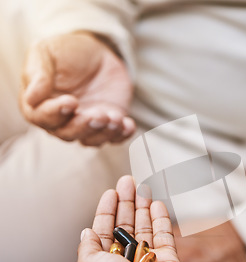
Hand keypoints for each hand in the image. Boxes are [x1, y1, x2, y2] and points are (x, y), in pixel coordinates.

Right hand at [21, 32, 135, 145]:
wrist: (98, 52)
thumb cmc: (66, 52)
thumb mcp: (46, 53)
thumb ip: (38, 74)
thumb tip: (31, 98)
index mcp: (40, 104)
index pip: (42, 118)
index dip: (55, 113)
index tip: (71, 102)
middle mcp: (62, 120)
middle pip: (68, 134)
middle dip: (84, 126)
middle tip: (98, 115)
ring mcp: (86, 123)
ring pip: (91, 139)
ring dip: (104, 132)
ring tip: (116, 118)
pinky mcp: (108, 124)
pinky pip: (115, 137)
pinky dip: (122, 135)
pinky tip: (128, 124)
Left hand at [76, 176, 188, 261]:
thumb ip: (87, 246)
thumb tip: (87, 231)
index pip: (105, 229)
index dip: (107, 210)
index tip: (111, 192)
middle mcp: (126, 260)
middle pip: (126, 224)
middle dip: (126, 202)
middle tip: (128, 181)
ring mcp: (147, 258)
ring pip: (145, 226)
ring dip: (142, 205)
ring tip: (141, 186)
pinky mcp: (167, 258)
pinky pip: (164, 234)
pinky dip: (161, 218)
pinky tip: (157, 203)